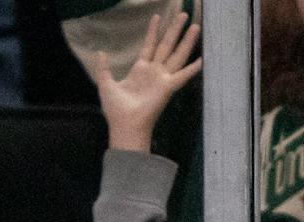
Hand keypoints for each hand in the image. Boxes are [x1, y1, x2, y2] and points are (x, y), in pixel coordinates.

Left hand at [88, 7, 199, 154]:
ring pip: (177, 55)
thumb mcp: (105, 83)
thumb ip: (104, 67)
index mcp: (140, 69)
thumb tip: (100, 53)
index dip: (153, 31)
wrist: (124, 124)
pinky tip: (203, 59)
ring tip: (195, 26)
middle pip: (167, 46)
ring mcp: (163, 79)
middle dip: (175, 30)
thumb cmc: (115, 108)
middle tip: (184, 14)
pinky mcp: (168, 87)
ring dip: (187, 41)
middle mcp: (154, 72)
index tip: (158, 16)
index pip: (150, 45)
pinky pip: (183, 76)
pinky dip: (193, 69)